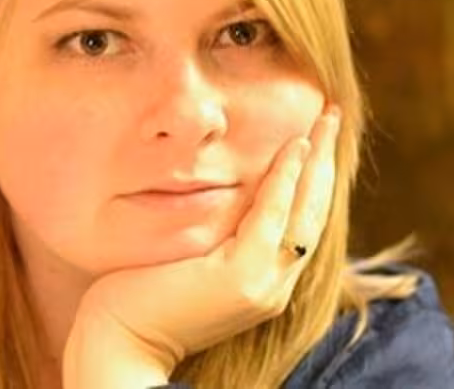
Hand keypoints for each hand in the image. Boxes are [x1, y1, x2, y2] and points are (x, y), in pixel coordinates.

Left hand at [63, 107, 339, 387]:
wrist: (120, 338)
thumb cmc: (143, 294)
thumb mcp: (193, 256)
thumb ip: (219, 231)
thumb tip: (224, 191)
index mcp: (264, 279)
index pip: (300, 221)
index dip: (314, 178)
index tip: (317, 137)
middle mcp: (274, 284)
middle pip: (314, 213)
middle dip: (327, 162)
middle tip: (333, 116)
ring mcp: (262, 283)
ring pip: (304, 213)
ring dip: (317, 162)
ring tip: (325, 120)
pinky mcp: (242, 279)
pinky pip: (272, 219)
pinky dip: (285, 181)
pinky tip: (295, 148)